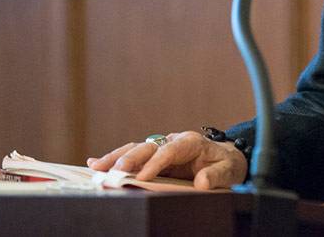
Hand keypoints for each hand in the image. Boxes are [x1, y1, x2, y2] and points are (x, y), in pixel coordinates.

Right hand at [86, 130, 246, 189]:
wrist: (226, 159)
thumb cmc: (226, 164)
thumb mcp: (228, 170)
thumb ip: (215, 176)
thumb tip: (201, 182)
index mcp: (190, 142)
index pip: (169, 150)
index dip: (155, 163)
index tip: (142, 176)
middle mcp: (172, 141)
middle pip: (147, 147)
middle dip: (129, 158)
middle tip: (113, 171)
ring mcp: (161, 148)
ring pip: (134, 149)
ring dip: (115, 158)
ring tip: (96, 167)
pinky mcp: (153, 157)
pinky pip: (132, 156)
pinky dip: (114, 159)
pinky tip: (95, 164)